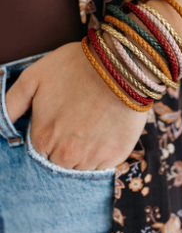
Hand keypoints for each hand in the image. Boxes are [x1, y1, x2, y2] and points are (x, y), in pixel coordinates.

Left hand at [5, 42, 147, 169]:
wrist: (120, 63)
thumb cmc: (76, 66)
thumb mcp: (33, 77)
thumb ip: (10, 104)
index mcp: (43, 138)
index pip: (38, 154)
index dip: (48, 138)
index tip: (58, 123)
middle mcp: (66, 154)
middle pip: (58, 164)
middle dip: (63, 148)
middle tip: (76, 124)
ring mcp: (92, 157)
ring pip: (80, 169)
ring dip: (82, 154)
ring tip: (90, 127)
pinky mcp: (116, 155)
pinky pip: (102, 168)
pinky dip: (101, 155)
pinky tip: (103, 134)